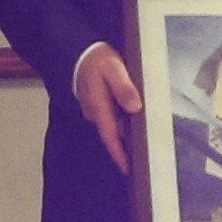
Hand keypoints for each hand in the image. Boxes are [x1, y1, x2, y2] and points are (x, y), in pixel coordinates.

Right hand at [75, 44, 143, 174]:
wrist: (76, 51)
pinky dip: (124, 122)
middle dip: (126, 148)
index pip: (110, 136)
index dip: (119, 153)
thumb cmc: (95, 59)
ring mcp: (95, 109)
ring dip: (126, 134)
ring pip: (113, 126)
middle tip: (144, 159)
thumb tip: (135, 108)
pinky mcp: (97, 104)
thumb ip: (123, 87)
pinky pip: (112, 118)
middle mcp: (95, 112)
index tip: (127, 169)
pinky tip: (136, 121)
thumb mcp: (113, 68)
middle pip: (113, 134)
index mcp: (99, 107)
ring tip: (145, 141)